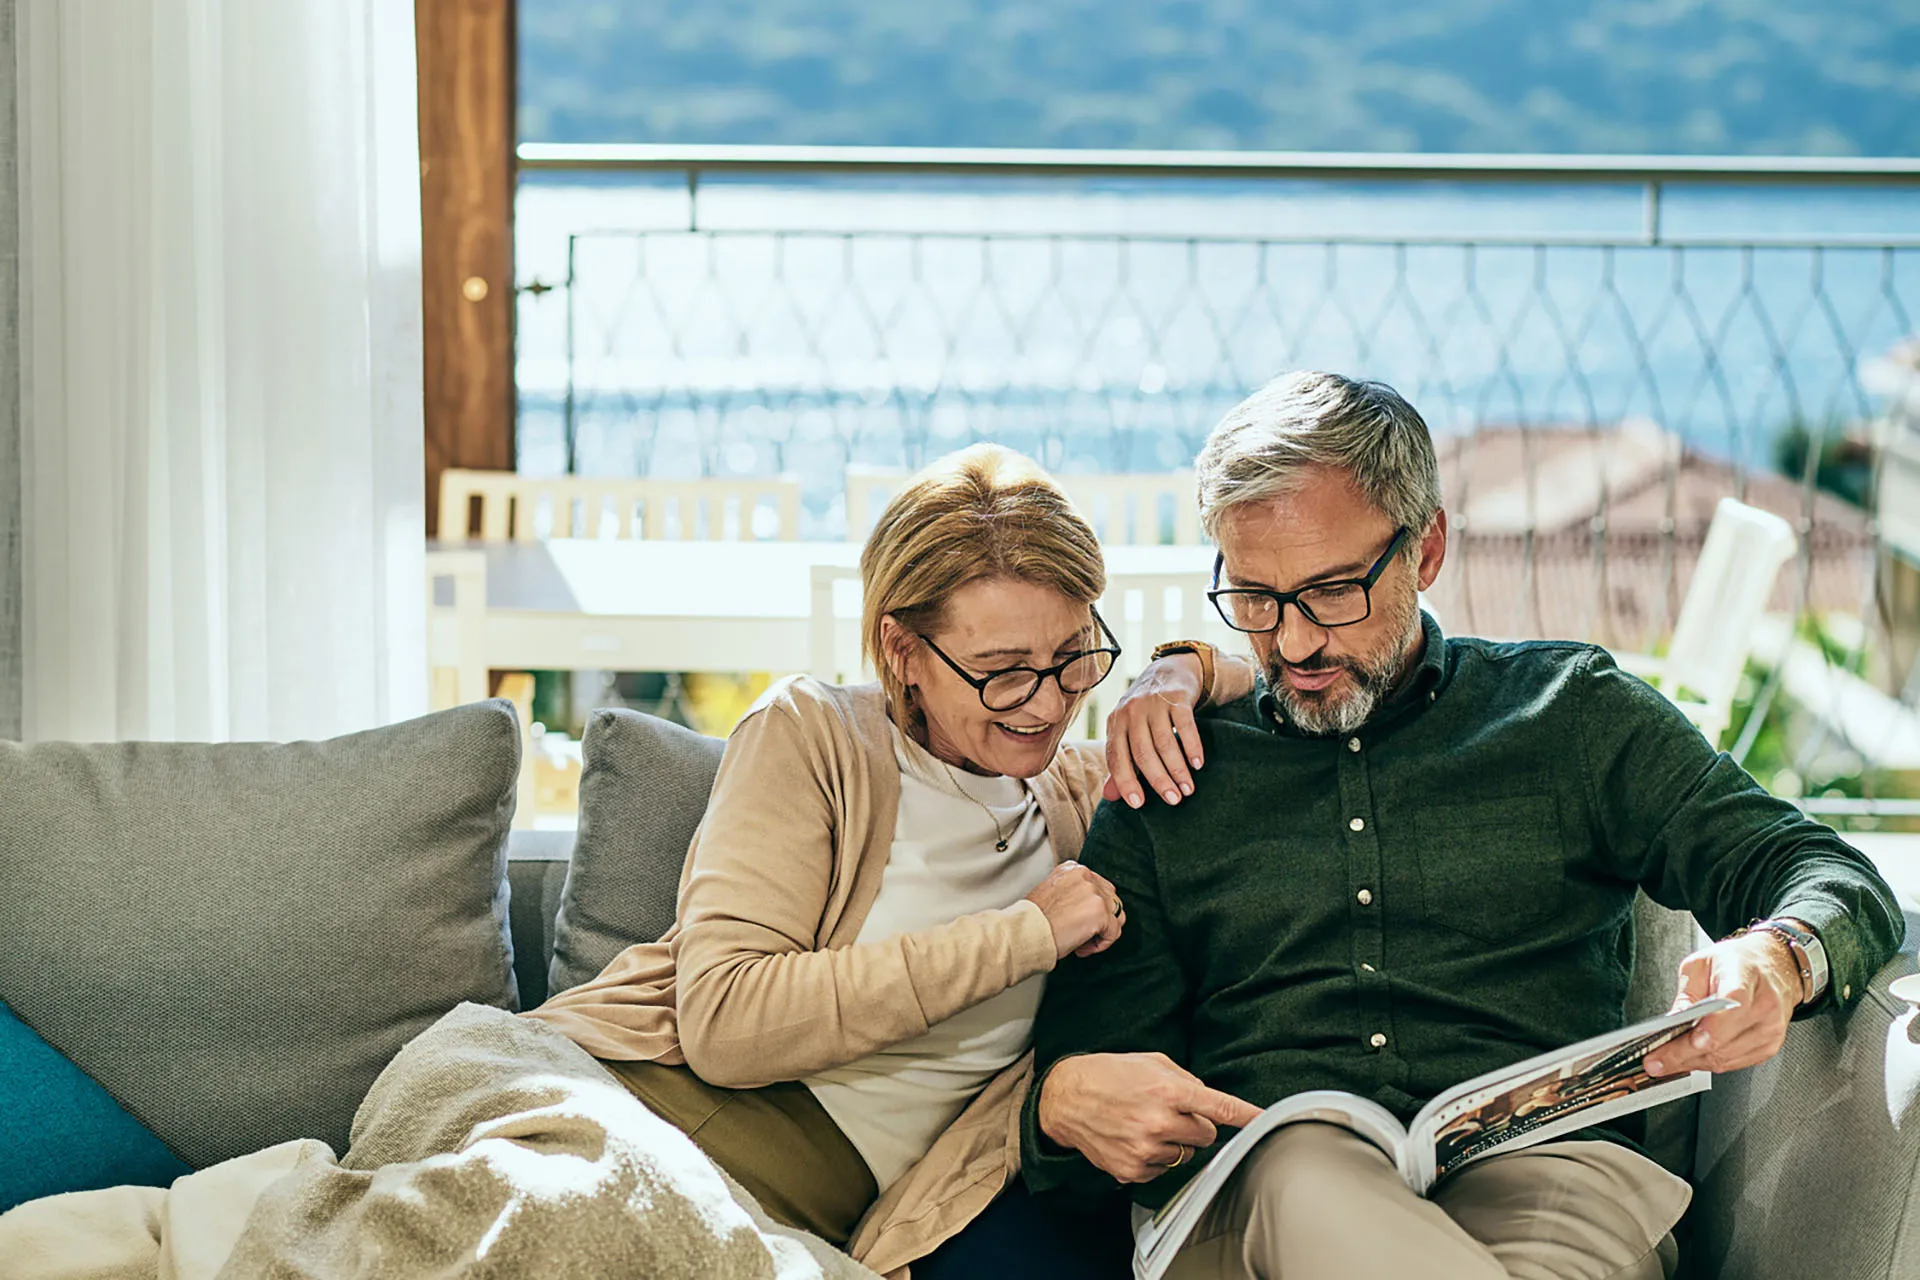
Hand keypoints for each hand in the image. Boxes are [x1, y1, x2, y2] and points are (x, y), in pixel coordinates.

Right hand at [1025, 861, 1124, 959]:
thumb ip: (1072, 893)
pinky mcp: (1100, 912)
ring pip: (1116, 916)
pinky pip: (1113, 932)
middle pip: (1112, 900)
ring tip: (1082, 942)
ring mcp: (1094, 893)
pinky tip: (1082, 948)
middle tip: (1083, 935)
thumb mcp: (1051, 892)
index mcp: (1073, 869)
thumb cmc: (1033, 919)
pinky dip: (1101, 944)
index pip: (1099, 887)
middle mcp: (1086, 876)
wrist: (1025, 931)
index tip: (1079, 922)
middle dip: (1102, 920)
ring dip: (1102, 933)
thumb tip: (1087, 908)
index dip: (1093, 909)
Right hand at [1038, 1052, 1261, 1183]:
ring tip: (1146, 1123)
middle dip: (1196, 1124)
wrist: (1064, 1098)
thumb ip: (1185, 1080)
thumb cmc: (1107, 1074)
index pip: (1220, 1107)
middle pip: (1206, 1135)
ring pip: (1186, 1154)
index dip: (1247, 1116)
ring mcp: (1145, 1150)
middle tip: (1170, 1111)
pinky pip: (1163, 1169)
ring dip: (1175, 1141)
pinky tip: (1134, 1138)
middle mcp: (1159, 1122)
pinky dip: (1155, 1156)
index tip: (1265, 1121)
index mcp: (1167, 1091)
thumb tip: (1209, 1101)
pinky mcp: (1133, 1170)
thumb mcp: (1150, 1062)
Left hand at [1102, 652, 1206, 809]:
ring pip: (1164, 742)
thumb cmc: (1145, 711)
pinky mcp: (1176, 696)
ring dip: (1177, 769)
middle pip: (1142, 753)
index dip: (1126, 781)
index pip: (1116, 756)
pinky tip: (1198, 765)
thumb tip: (1111, 797)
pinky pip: (1185, 726)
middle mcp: (1131, 711)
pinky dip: (1192, 747)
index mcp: (1115, 722)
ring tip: (1188, 789)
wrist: (1168, 671)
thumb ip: (1121, 762)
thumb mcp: (1128, 731)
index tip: (1138, 804)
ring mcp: (1153, 703)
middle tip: (1174, 801)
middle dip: (1158, 781)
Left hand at [1644, 926, 1804, 1077]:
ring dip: (1692, 1063)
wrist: (1773, 968)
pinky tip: (1689, 1060)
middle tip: (1656, 1062)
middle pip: (1723, 1040)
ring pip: (1726, 1057)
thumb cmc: (1737, 962)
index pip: (1733, 1006)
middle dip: (1684, 1054)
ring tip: (1665, 1063)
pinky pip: (1734, 1064)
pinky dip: (1708, 1064)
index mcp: (1744, 978)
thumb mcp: (1701, 963)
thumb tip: (1672, 1022)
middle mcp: (1763, 1007)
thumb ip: (1687, 993)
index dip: (1713, 1027)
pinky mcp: (1768, 1047)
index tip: (1691, 1041)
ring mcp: (1769, 1030)